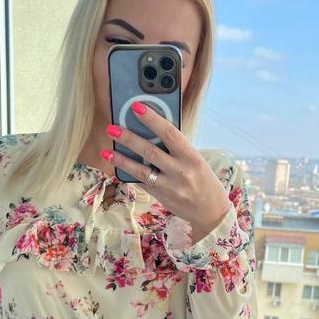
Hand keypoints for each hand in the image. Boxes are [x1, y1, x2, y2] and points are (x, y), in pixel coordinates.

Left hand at [102, 101, 232, 241]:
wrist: (211, 211)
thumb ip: (176, 149)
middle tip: (112, 128)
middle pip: (150, 151)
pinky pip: (142, 184)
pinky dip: (128, 175)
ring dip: (122, 161)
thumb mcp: (196, 161)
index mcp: (192, 157)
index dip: (152, 119)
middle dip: (129, 139)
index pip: (169, 133)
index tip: (136, 107)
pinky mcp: (162, 198)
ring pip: (141, 171)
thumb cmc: (203, 180)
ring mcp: (170, 187)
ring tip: (107, 152)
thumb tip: (150, 132)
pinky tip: (117, 168)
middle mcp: (181, 172)